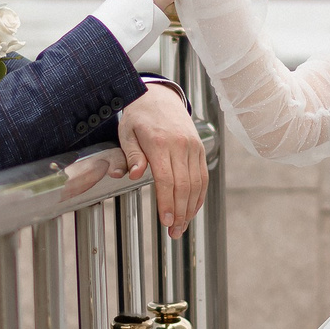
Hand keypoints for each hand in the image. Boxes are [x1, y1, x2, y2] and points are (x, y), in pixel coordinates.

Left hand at [115, 82, 205, 236]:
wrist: (159, 96)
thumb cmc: (139, 117)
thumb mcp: (126, 133)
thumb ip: (131, 156)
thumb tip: (133, 175)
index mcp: (160, 142)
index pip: (166, 179)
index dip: (167, 203)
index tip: (166, 221)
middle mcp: (180, 145)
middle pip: (184, 185)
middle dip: (180, 212)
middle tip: (174, 232)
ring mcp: (193, 147)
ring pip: (197, 183)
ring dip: (191, 208)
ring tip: (183, 226)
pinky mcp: (199, 148)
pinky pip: (202, 176)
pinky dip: (199, 195)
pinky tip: (192, 209)